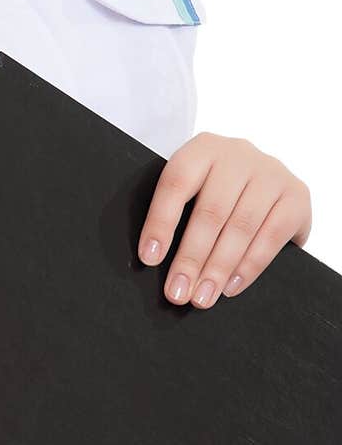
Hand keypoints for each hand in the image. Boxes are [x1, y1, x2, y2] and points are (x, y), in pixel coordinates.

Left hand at [138, 132, 311, 308]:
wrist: (266, 182)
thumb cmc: (218, 190)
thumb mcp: (196, 187)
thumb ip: (179, 212)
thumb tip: (154, 258)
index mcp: (204, 147)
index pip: (176, 183)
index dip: (161, 222)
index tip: (149, 258)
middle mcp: (238, 154)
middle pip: (210, 211)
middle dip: (191, 258)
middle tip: (177, 293)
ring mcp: (271, 173)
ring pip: (241, 226)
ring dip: (219, 268)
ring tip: (202, 297)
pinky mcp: (297, 195)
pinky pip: (272, 236)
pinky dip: (250, 265)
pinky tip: (232, 286)